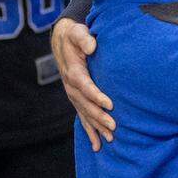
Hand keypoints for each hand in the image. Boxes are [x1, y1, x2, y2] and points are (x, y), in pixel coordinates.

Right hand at [51, 18, 112, 149]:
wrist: (63, 41)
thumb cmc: (75, 36)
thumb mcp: (78, 32)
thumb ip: (84, 38)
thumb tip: (92, 45)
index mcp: (73, 71)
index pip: (85, 86)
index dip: (96, 96)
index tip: (110, 104)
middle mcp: (71, 87)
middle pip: (85, 105)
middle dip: (99, 116)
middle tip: (114, 126)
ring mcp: (73, 95)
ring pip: (85, 114)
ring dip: (96, 127)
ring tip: (110, 138)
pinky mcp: (77, 99)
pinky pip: (82, 117)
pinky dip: (89, 131)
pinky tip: (97, 145)